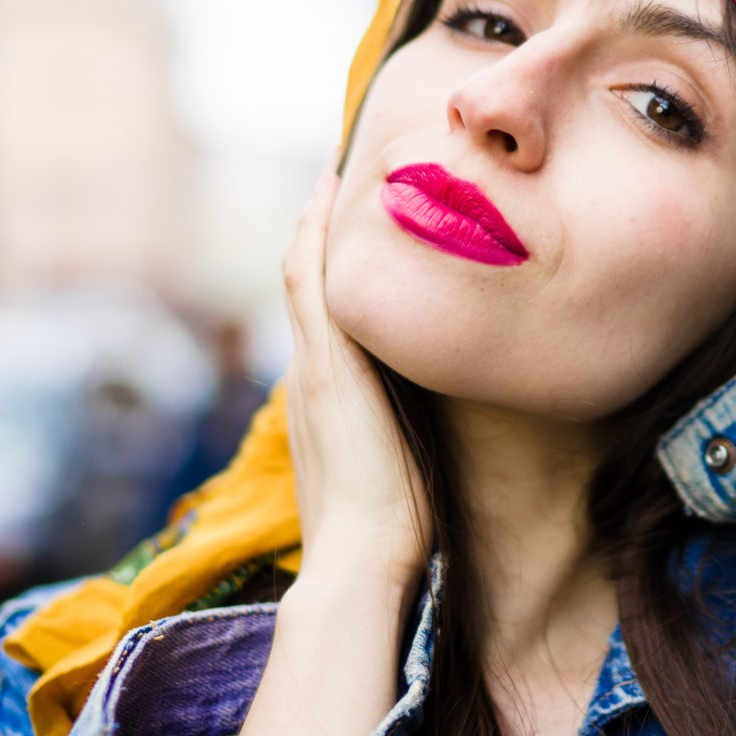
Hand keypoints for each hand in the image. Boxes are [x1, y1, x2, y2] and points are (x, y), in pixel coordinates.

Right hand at [220, 163, 429, 735]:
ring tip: (330, 174)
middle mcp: (310, 376)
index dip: (326, 273)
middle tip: (332, 181)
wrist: (361, 561)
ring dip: (312, 224)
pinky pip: (310, 283)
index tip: (341, 231)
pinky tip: (328, 193)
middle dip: (315, 235)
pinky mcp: (327, 366)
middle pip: (302, 286)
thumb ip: (405, 440)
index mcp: (326, 402)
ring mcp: (314, 369)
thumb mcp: (398, 469)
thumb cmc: (391, 532)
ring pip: (302, 276)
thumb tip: (433, 430)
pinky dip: (314, 236)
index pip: (320, 321)